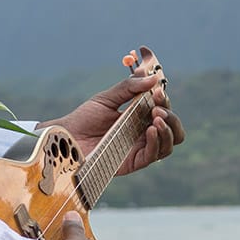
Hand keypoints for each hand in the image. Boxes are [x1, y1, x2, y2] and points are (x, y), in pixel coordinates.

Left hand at [40, 70, 185, 175]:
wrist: (65, 137)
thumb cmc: (84, 118)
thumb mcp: (107, 98)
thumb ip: (129, 87)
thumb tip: (153, 77)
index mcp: (141, 117)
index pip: (164, 110)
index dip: (165, 100)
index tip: (158, 91)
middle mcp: (144, 133)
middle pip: (174, 129)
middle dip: (172, 117)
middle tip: (159, 108)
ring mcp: (140, 149)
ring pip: (169, 144)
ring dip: (168, 129)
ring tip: (156, 118)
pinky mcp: (133, 162)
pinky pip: (153, 156)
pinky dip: (157, 142)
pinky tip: (151, 130)